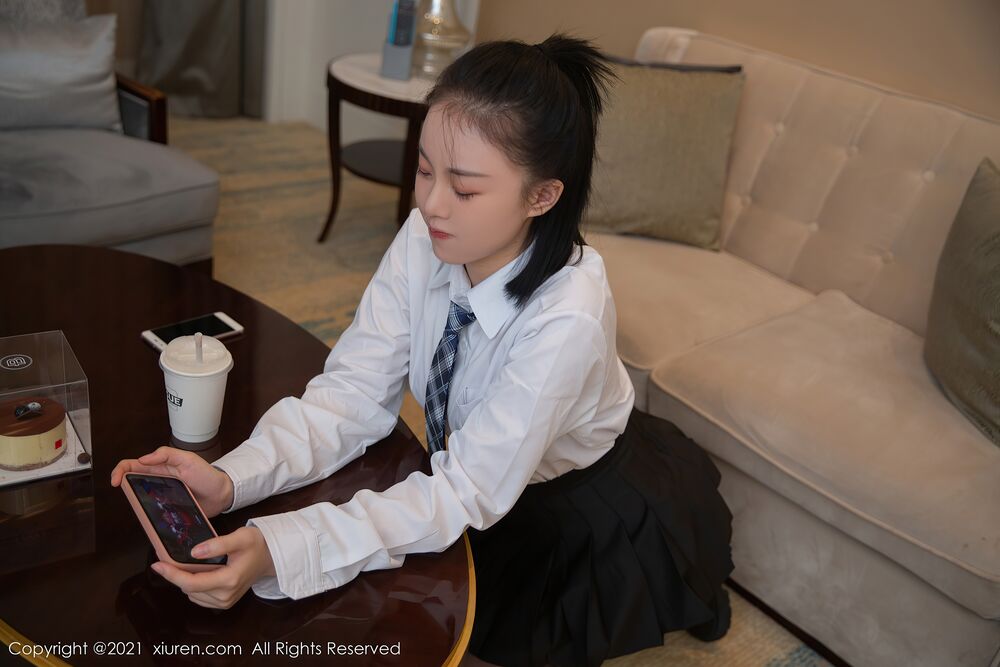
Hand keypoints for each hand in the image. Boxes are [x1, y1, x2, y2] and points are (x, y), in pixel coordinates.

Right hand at [110, 446, 234, 517]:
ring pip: (139, 498)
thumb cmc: (207, 475)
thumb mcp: (188, 459)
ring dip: (133, 500)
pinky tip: (146, 515)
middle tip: (124, 491)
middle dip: (123, 485)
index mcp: (160, 466)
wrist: (222, 494)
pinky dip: (146, 513)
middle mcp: (157, 481)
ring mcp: (161, 495)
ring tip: (134, 502)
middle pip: (132, 481)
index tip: (116, 480)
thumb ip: (167, 455)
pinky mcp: (167, 508)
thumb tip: (144, 458)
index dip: (120, 470)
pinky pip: (152, 511)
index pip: (133, 465)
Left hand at [150, 526, 276, 608]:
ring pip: (192, 594)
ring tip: (188, 564)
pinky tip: (199, 573)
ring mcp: (224, 602)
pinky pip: (199, 597)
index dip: (172, 574)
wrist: (270, 557)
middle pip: (189, 589)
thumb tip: (194, 553)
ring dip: (186, 580)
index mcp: (229, 580)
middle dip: (177, 575)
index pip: (192, 582)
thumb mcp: (240, 537)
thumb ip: (217, 544)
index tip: (157, 565)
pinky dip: (194, 586)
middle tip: (170, 559)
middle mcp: (225, 595)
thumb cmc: (256, 544)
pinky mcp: (223, 603)